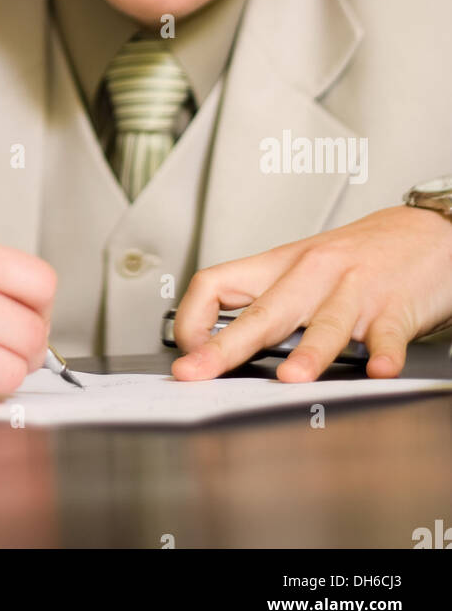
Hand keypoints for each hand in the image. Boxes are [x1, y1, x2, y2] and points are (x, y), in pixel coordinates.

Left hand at [170, 205, 451, 382]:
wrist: (426, 232)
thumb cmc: (360, 256)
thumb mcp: (303, 269)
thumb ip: (267, 301)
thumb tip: (217, 342)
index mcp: (280, 265)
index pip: (216, 283)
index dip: (192, 319)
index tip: (185, 354)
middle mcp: (312, 274)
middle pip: (262, 312)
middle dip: (226, 347)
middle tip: (199, 373)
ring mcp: (354, 291)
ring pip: (325, 323)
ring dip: (309, 353)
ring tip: (291, 379)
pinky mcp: (395, 306)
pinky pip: (387, 333)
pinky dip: (383, 352)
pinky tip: (379, 368)